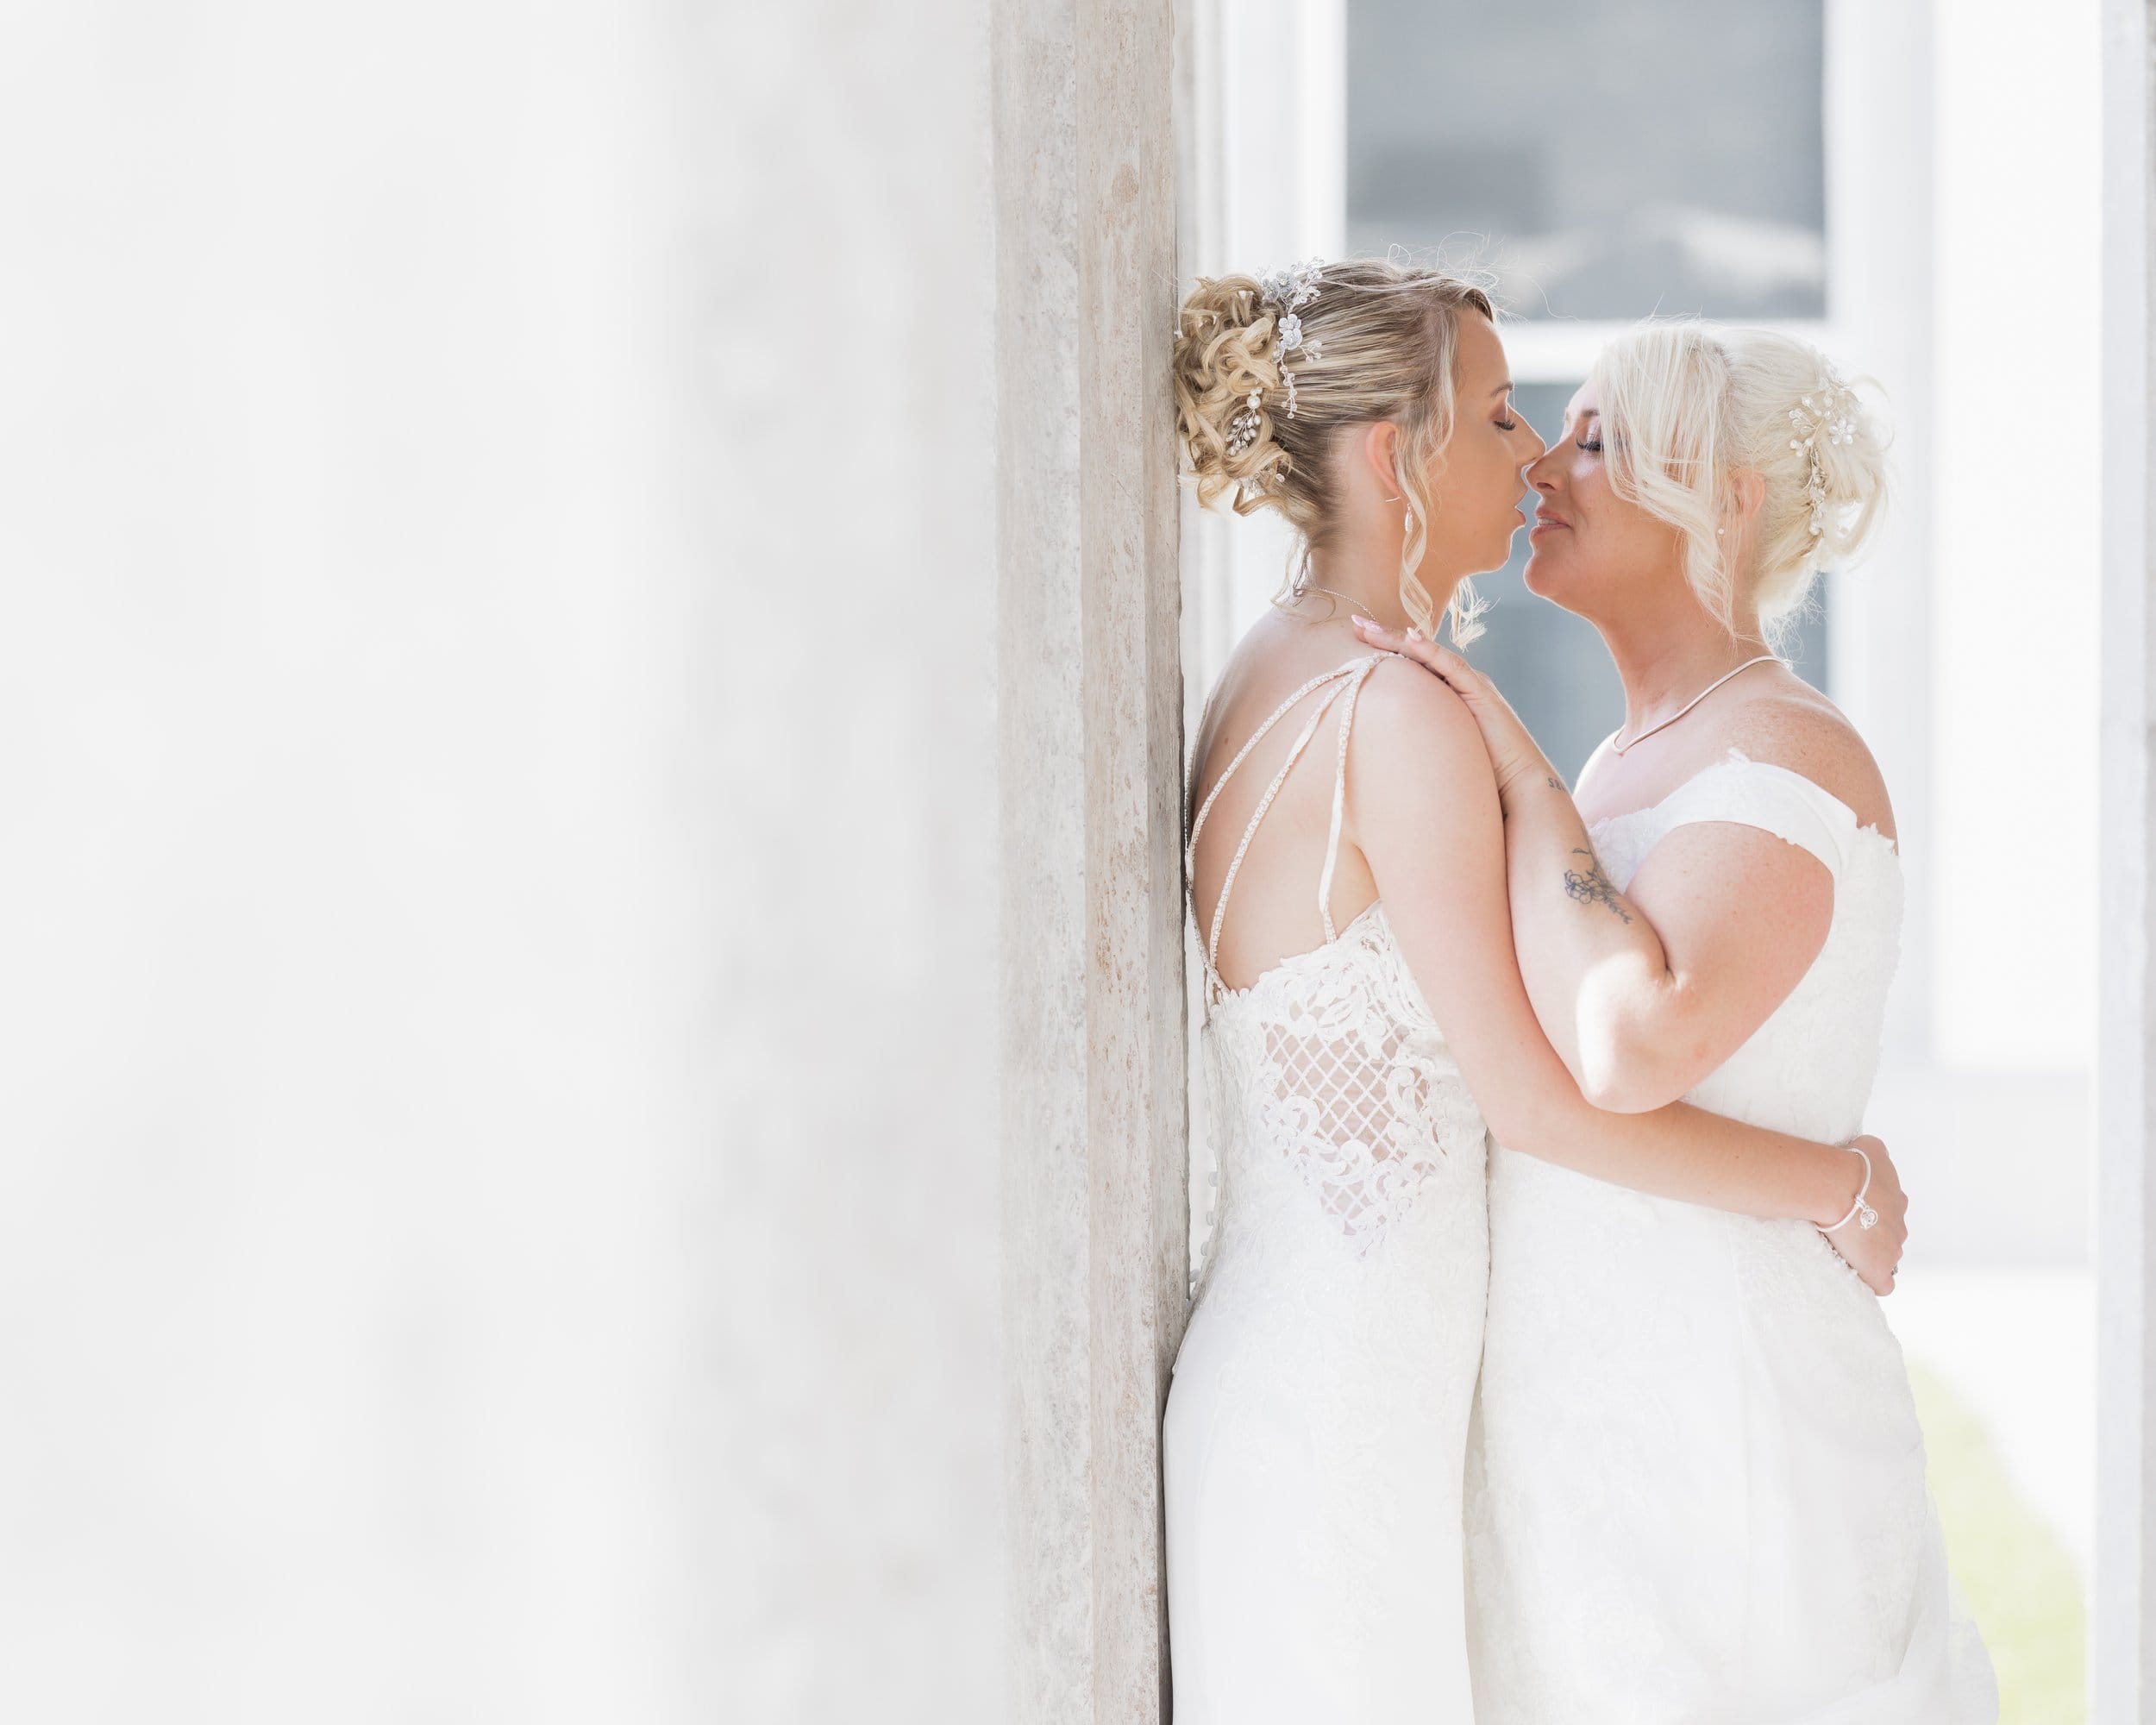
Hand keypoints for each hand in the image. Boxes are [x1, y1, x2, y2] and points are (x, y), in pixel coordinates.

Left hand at [1351, 615, 1549, 798]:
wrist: (1517, 784)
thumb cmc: (1477, 772)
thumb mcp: (1436, 747)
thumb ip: (1416, 735)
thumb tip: (1380, 740)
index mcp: (1446, 692)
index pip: (1410, 664)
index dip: (1383, 649)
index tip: (1355, 639)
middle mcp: (1458, 682)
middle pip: (1415, 653)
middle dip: (1384, 637)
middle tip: (1353, 622)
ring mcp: (1471, 684)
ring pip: (1429, 654)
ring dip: (1398, 638)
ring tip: (1370, 628)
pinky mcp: (1481, 693)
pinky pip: (1452, 667)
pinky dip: (1430, 651)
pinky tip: (1411, 638)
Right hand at [1819, 1134, 1906, 1295]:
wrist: (1838, 1186)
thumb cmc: (1850, 1165)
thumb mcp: (1871, 1147)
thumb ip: (1876, 1153)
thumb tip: (1870, 1152)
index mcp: (1897, 1200)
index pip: (1888, 1211)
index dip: (1870, 1212)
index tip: (1853, 1209)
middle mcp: (1899, 1225)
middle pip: (1888, 1235)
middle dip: (1871, 1234)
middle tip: (1845, 1228)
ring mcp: (1892, 1250)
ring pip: (1885, 1257)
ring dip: (1868, 1255)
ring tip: (1843, 1249)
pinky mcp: (1879, 1271)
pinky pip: (1882, 1284)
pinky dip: (1870, 1280)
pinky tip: (1855, 1274)